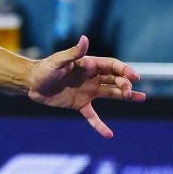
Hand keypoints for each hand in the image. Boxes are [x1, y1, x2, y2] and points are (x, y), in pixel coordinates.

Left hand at [27, 35, 145, 137]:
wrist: (30, 83)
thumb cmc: (44, 69)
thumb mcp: (58, 61)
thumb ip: (73, 53)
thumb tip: (85, 39)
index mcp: (88, 65)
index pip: (112, 66)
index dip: (124, 70)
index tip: (134, 77)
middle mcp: (91, 78)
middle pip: (114, 80)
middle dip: (125, 84)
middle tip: (129, 92)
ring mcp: (87, 91)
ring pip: (111, 94)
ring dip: (125, 96)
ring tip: (142, 98)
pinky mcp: (79, 104)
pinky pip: (93, 115)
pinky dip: (100, 125)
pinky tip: (109, 135)